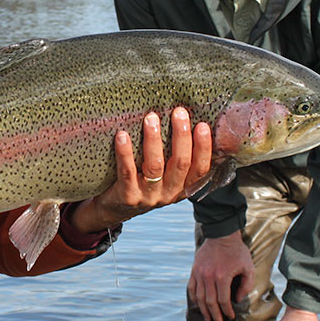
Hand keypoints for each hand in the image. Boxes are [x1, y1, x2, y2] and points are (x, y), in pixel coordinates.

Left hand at [67, 107, 211, 233]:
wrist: (115, 208)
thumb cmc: (142, 181)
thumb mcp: (165, 175)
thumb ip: (174, 155)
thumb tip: (184, 118)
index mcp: (183, 186)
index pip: (201, 168)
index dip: (204, 147)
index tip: (202, 125)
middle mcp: (169, 192)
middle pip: (181, 163)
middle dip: (181, 136)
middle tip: (179, 112)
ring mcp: (148, 196)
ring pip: (155, 166)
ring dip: (154, 140)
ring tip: (151, 118)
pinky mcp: (128, 197)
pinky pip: (127, 172)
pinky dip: (125, 153)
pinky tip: (122, 135)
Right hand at [188, 230, 254, 320]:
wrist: (221, 235)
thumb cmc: (237, 251)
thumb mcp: (248, 267)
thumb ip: (246, 285)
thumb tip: (238, 299)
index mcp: (222, 277)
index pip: (223, 300)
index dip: (227, 311)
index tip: (231, 317)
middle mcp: (208, 277)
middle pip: (210, 302)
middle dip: (215, 315)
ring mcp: (199, 273)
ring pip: (199, 297)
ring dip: (204, 310)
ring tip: (208, 318)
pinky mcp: (194, 270)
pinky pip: (191, 287)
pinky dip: (194, 298)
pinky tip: (198, 305)